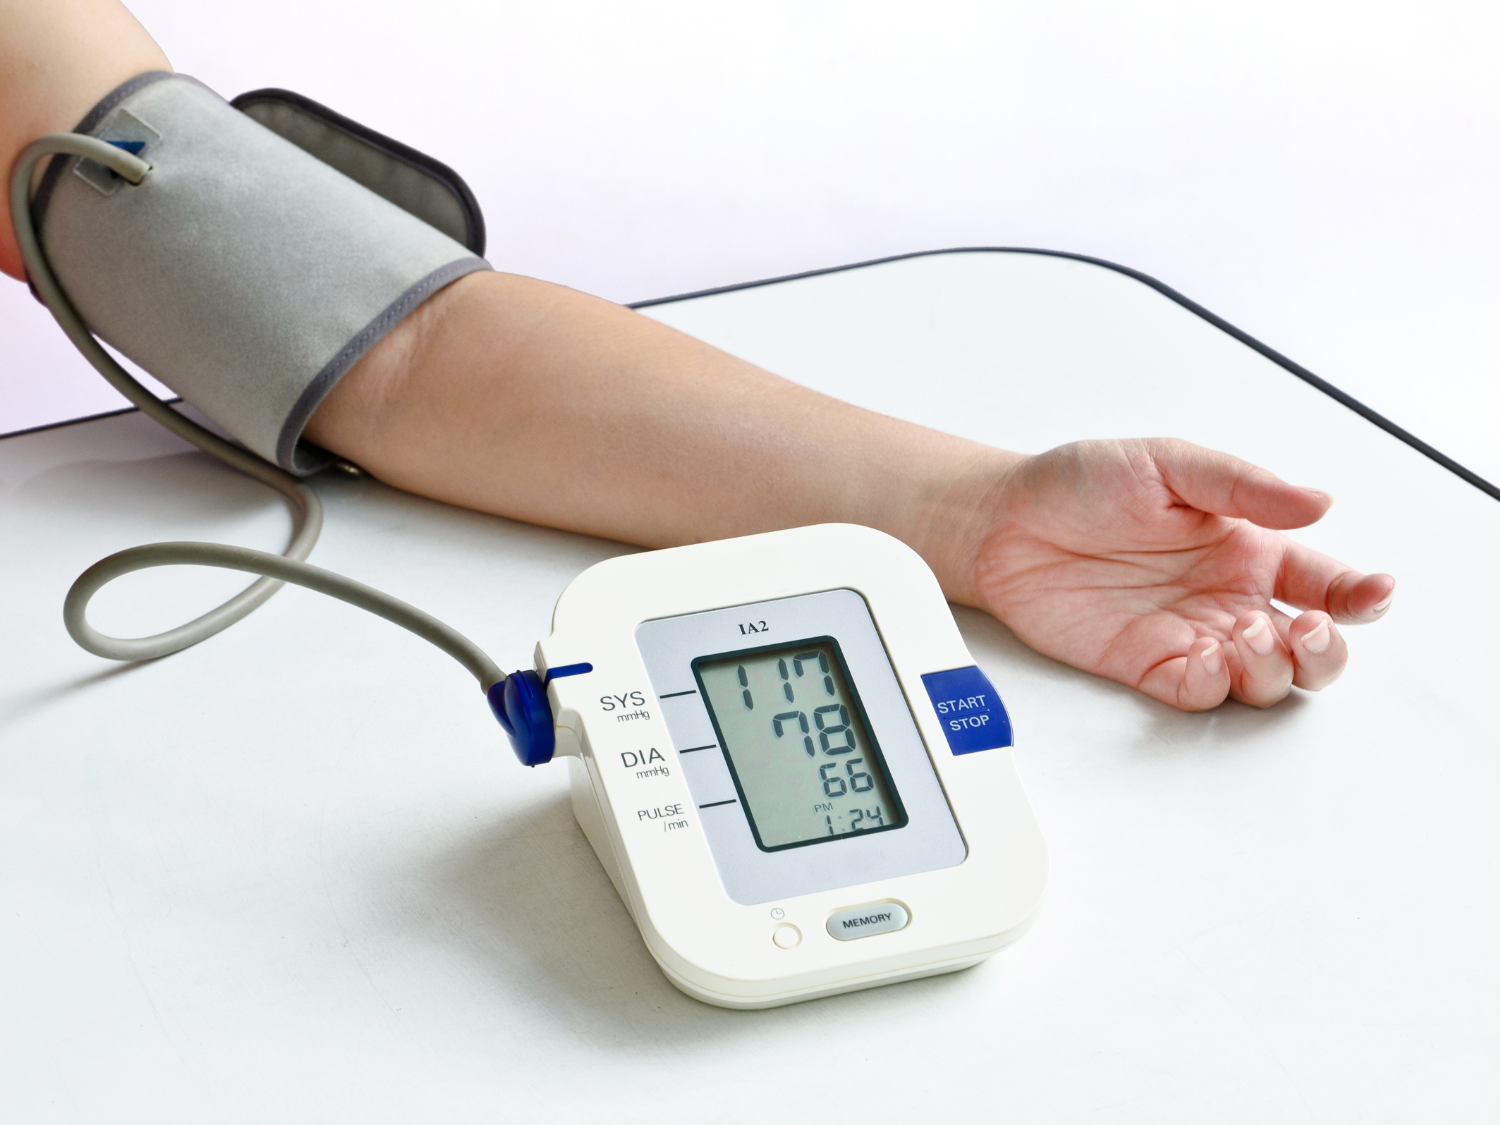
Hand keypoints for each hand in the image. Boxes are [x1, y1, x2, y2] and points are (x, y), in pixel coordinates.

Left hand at [963, 438, 1394, 709]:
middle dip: (1326, 647)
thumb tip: (1319, 501)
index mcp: (1245, 545)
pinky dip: (1218, 683)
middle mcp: (1225, 596)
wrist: (1002, 522)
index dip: (1361, 594)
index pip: (1324, 580)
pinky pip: (1202, 692)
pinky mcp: (1147, 665)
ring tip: (1251, 632)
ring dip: (1276, 667)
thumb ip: (1243, 485)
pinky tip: (1208, 653)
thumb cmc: (1078, 484)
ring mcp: (1190, 634)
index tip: (1373, 593)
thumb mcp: (1167, 462)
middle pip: (1309, 646)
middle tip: (1306, 624)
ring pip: (1266, 679)